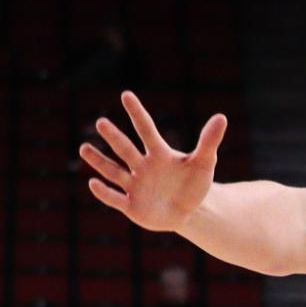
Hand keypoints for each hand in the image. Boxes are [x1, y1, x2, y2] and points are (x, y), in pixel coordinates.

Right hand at [80, 92, 227, 233]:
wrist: (188, 211)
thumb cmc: (193, 184)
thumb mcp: (204, 164)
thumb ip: (209, 141)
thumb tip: (221, 117)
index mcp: (159, 154)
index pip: (146, 130)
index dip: (138, 113)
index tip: (126, 95)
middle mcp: (142, 166)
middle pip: (126, 149)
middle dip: (115, 137)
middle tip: (102, 122)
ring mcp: (135, 185)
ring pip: (114, 171)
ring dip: (99, 161)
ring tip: (84, 148)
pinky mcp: (131, 205)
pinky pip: (115, 198)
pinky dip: (105, 192)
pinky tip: (92, 183)